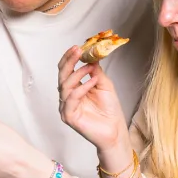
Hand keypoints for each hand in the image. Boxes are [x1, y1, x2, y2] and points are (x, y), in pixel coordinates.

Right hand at [57, 45, 129, 163]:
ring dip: (78, 74)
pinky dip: (81, 89)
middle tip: (77, 51)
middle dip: (69, 62)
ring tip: (90, 68)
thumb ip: (95, 71)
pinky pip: (71, 99)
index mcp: (74, 89)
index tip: (76, 47)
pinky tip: (92, 82)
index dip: (69, 58)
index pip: (66, 71)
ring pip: (65, 86)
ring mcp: (66, 107)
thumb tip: (91, 56)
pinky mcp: (68, 116)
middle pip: (62, 76)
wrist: (115, 130)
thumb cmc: (109, 110)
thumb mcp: (104, 84)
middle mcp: (68, 97)